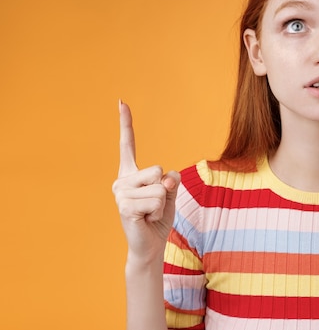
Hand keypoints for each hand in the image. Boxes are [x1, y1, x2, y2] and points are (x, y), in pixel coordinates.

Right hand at [112, 100, 179, 262]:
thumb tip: (166, 176)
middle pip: (157, 169)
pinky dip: (158, 212)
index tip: (121, 101)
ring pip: (159, 187)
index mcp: (131, 173)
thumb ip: (171, 180)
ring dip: (162, 203)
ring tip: (150, 214)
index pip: (128, 144)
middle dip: (164, 189)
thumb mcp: (170, 193)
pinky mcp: (124, 206)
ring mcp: (120, 193)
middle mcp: (121, 180)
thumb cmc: (159, 218)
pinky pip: (156, 200)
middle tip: (154, 206)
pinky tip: (147, 220)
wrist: (149, 245)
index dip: (126, 123)